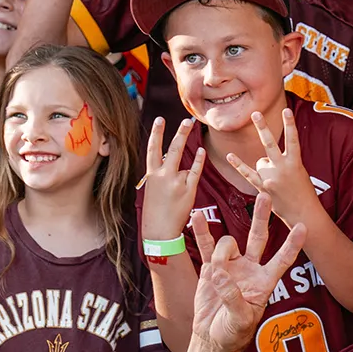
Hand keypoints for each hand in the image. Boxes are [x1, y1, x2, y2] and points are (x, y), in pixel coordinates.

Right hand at [141, 116, 205, 242]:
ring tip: (190, 128)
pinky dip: (198, 160)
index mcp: (151, 175)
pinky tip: (201, 151)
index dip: (156, 133)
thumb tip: (170, 163)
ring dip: (187, 147)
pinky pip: (195, 171)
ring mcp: (176, 182)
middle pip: (172, 148)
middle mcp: (163, 175)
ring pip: (183, 160)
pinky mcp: (188, 190)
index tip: (159, 120)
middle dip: (180, 132)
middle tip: (187, 120)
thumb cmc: (155, 212)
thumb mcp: (151, 190)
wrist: (159, 232)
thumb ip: (160, 175)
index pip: (153, 149)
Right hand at [188, 192, 306, 351]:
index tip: (304, 227)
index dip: (292, 245)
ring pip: (229, 244)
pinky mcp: (211, 267)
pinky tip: (198, 216)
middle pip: (258, 238)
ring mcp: (231, 266)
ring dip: (222, 252)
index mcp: (264, 282)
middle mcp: (250, 269)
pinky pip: (207, 246)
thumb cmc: (233, 333)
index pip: (282, 259)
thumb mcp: (239, 320)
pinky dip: (202, 231)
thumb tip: (220, 274)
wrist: (213, 337)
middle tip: (265, 195)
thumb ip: (232, 297)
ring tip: (215, 274)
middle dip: (262, 217)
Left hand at [225, 109, 320, 224]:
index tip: (287, 110)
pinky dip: (239, 165)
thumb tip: (263, 160)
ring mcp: (271, 179)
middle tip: (255, 113)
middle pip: (270, 144)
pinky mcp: (263, 188)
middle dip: (263, 128)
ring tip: (278, 180)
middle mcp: (282, 169)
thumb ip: (285, 162)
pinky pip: (248, 174)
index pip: (293, 140)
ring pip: (261, 162)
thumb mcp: (300, 173)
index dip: (290, 125)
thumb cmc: (304, 192)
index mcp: (296, 163)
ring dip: (266, 168)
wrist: (304, 215)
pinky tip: (230, 155)